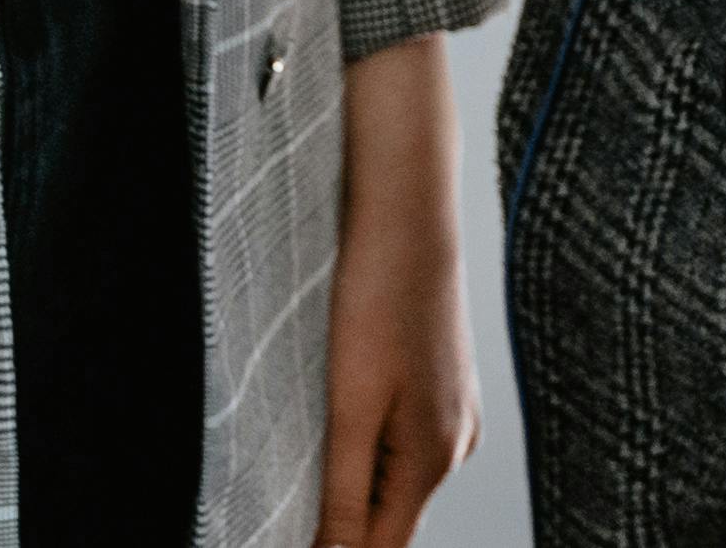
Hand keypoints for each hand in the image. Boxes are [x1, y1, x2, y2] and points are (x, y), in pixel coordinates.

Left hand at [317, 38, 476, 542]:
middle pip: (384, 519)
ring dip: (342, 481)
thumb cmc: (379, 295)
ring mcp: (453, 412)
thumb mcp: (350, 405)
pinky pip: (396, 441)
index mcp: (436, 457)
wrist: (407, 209)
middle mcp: (456, 443)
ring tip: (294, 452)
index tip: (274, 534)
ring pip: (387, 478)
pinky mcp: (440, 384)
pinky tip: (330, 413)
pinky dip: (359, 444)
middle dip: (330, 522)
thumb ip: (342, 493)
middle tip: (269, 502)